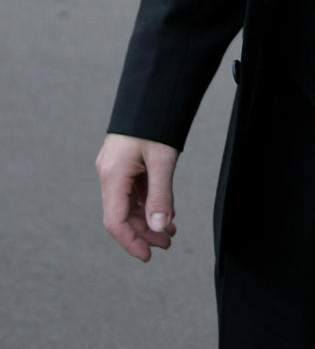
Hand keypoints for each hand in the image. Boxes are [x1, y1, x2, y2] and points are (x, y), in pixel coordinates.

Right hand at [96, 132, 179, 261]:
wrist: (152, 92)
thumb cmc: (155, 122)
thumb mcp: (162, 160)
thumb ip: (161, 194)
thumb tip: (160, 227)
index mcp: (112, 176)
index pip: (115, 221)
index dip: (131, 242)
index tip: (148, 256)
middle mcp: (109, 174)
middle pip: (121, 215)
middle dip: (144, 232)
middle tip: (168, 243)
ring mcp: (116, 168)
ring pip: (128, 203)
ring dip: (148, 218)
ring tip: (171, 231)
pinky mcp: (125, 162)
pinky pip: (134, 190)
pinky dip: (148, 202)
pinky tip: (167, 209)